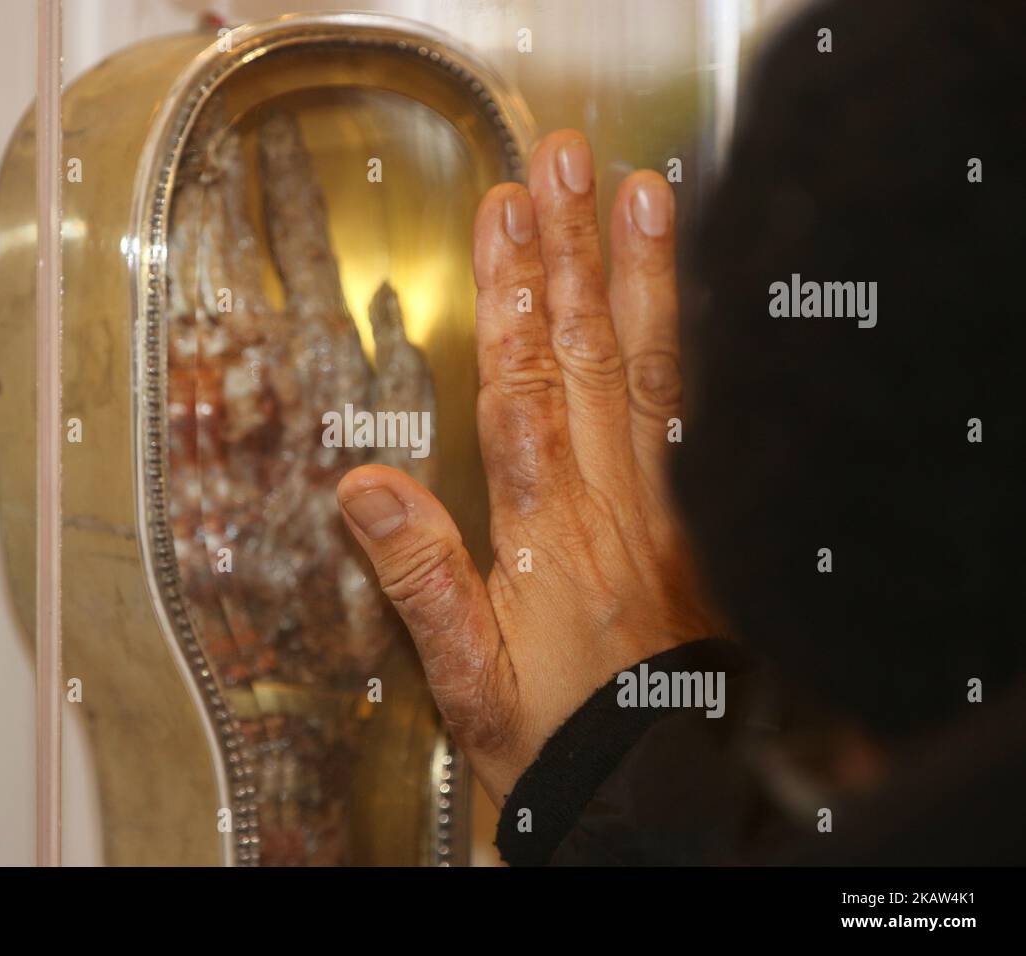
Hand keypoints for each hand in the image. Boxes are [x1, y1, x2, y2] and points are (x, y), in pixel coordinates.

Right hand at [336, 130, 713, 804]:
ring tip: (641, 196)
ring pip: (648, 375)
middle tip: (563, 163)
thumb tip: (364, 488)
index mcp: (549, 537)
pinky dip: (682, 349)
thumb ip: (419, 576)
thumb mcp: (462, 677)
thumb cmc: (550, 738)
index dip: (511, 300)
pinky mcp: (687, 525)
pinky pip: (685, 421)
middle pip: (587, 359)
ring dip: (640, 279)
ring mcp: (660, 511)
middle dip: (571, 253)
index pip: (523, 393)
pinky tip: (679, 302)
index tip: (507, 216)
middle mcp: (613, 507)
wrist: (646, 790)